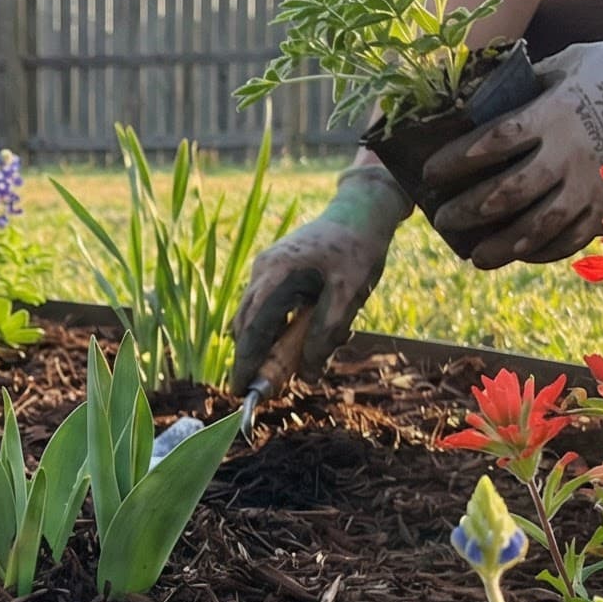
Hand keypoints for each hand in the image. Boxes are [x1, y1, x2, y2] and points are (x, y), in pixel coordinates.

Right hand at [229, 168, 407, 388]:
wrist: (362, 211)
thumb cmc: (357, 250)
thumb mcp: (349, 295)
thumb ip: (325, 334)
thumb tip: (306, 375)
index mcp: (276, 274)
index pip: (252, 328)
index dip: (245, 362)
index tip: (240, 390)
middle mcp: (263, 271)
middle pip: (248, 326)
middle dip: (258, 358)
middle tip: (273, 386)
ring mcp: (266, 269)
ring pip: (259, 319)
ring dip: (276, 343)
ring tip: (303, 358)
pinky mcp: (276, 271)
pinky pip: (271, 308)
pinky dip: (284, 328)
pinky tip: (311, 332)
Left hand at [420, 40, 602, 268]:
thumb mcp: (562, 64)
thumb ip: (523, 87)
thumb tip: (478, 99)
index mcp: (552, 114)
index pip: (493, 142)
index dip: (456, 161)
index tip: (429, 174)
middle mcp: (568, 153)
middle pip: (508, 191)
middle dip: (469, 210)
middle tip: (442, 221)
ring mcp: (590, 182)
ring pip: (540, 226)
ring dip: (504, 245)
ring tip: (476, 257)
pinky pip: (575, 237)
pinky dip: (545, 251)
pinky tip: (522, 254)